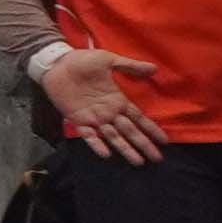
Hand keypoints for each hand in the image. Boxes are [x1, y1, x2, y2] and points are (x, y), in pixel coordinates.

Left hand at [29, 37, 167, 167]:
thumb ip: (130, 67)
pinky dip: (97, 144)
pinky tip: (106, 154)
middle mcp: (108, 112)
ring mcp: (93, 118)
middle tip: (157, 158)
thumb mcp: (109, 60)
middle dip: (143, 144)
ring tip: (138, 162)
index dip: (151, 129)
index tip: (164, 141)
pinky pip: (88, 135)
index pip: (139, 118)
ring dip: (125, 149)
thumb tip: (155, 68)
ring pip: (113, 137)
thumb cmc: (82, 61)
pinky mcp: (77, 119)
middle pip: (130, 131)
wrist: (56, 62)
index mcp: (117, 100)